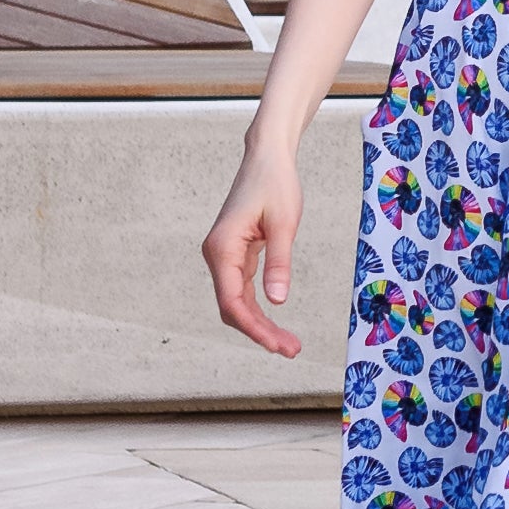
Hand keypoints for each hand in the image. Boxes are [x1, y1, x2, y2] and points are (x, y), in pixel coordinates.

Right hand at [202, 142, 305, 356]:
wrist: (267, 158)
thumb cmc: (276, 184)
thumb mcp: (284, 224)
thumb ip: (279, 263)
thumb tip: (277, 300)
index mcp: (222, 248)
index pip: (232, 301)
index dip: (254, 328)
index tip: (278, 346)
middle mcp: (217, 255)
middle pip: (232, 308)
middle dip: (260, 332)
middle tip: (291, 350)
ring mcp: (224, 256)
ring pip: (236, 302)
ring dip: (259, 324)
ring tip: (288, 344)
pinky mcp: (235, 254)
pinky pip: (241, 290)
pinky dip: (257, 308)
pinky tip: (275, 323)